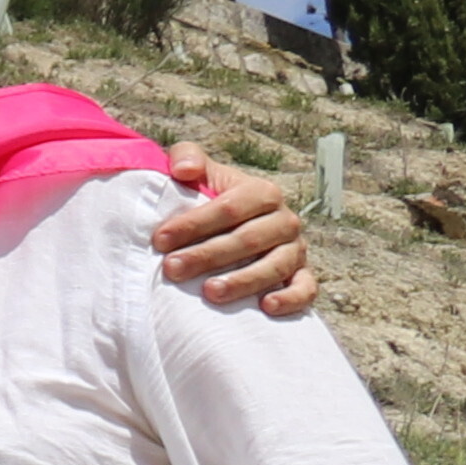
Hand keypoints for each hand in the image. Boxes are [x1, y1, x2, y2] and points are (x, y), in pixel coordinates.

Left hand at [154, 146, 313, 316]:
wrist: (231, 226)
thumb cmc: (209, 200)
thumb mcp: (200, 174)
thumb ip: (187, 157)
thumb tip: (182, 170)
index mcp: (262, 193)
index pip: (229, 208)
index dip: (194, 224)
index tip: (159, 240)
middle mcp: (284, 220)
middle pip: (248, 239)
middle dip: (208, 255)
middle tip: (172, 269)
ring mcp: (295, 250)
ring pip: (275, 266)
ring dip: (243, 281)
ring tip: (210, 292)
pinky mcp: (302, 275)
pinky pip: (306, 289)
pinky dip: (290, 298)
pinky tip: (265, 307)